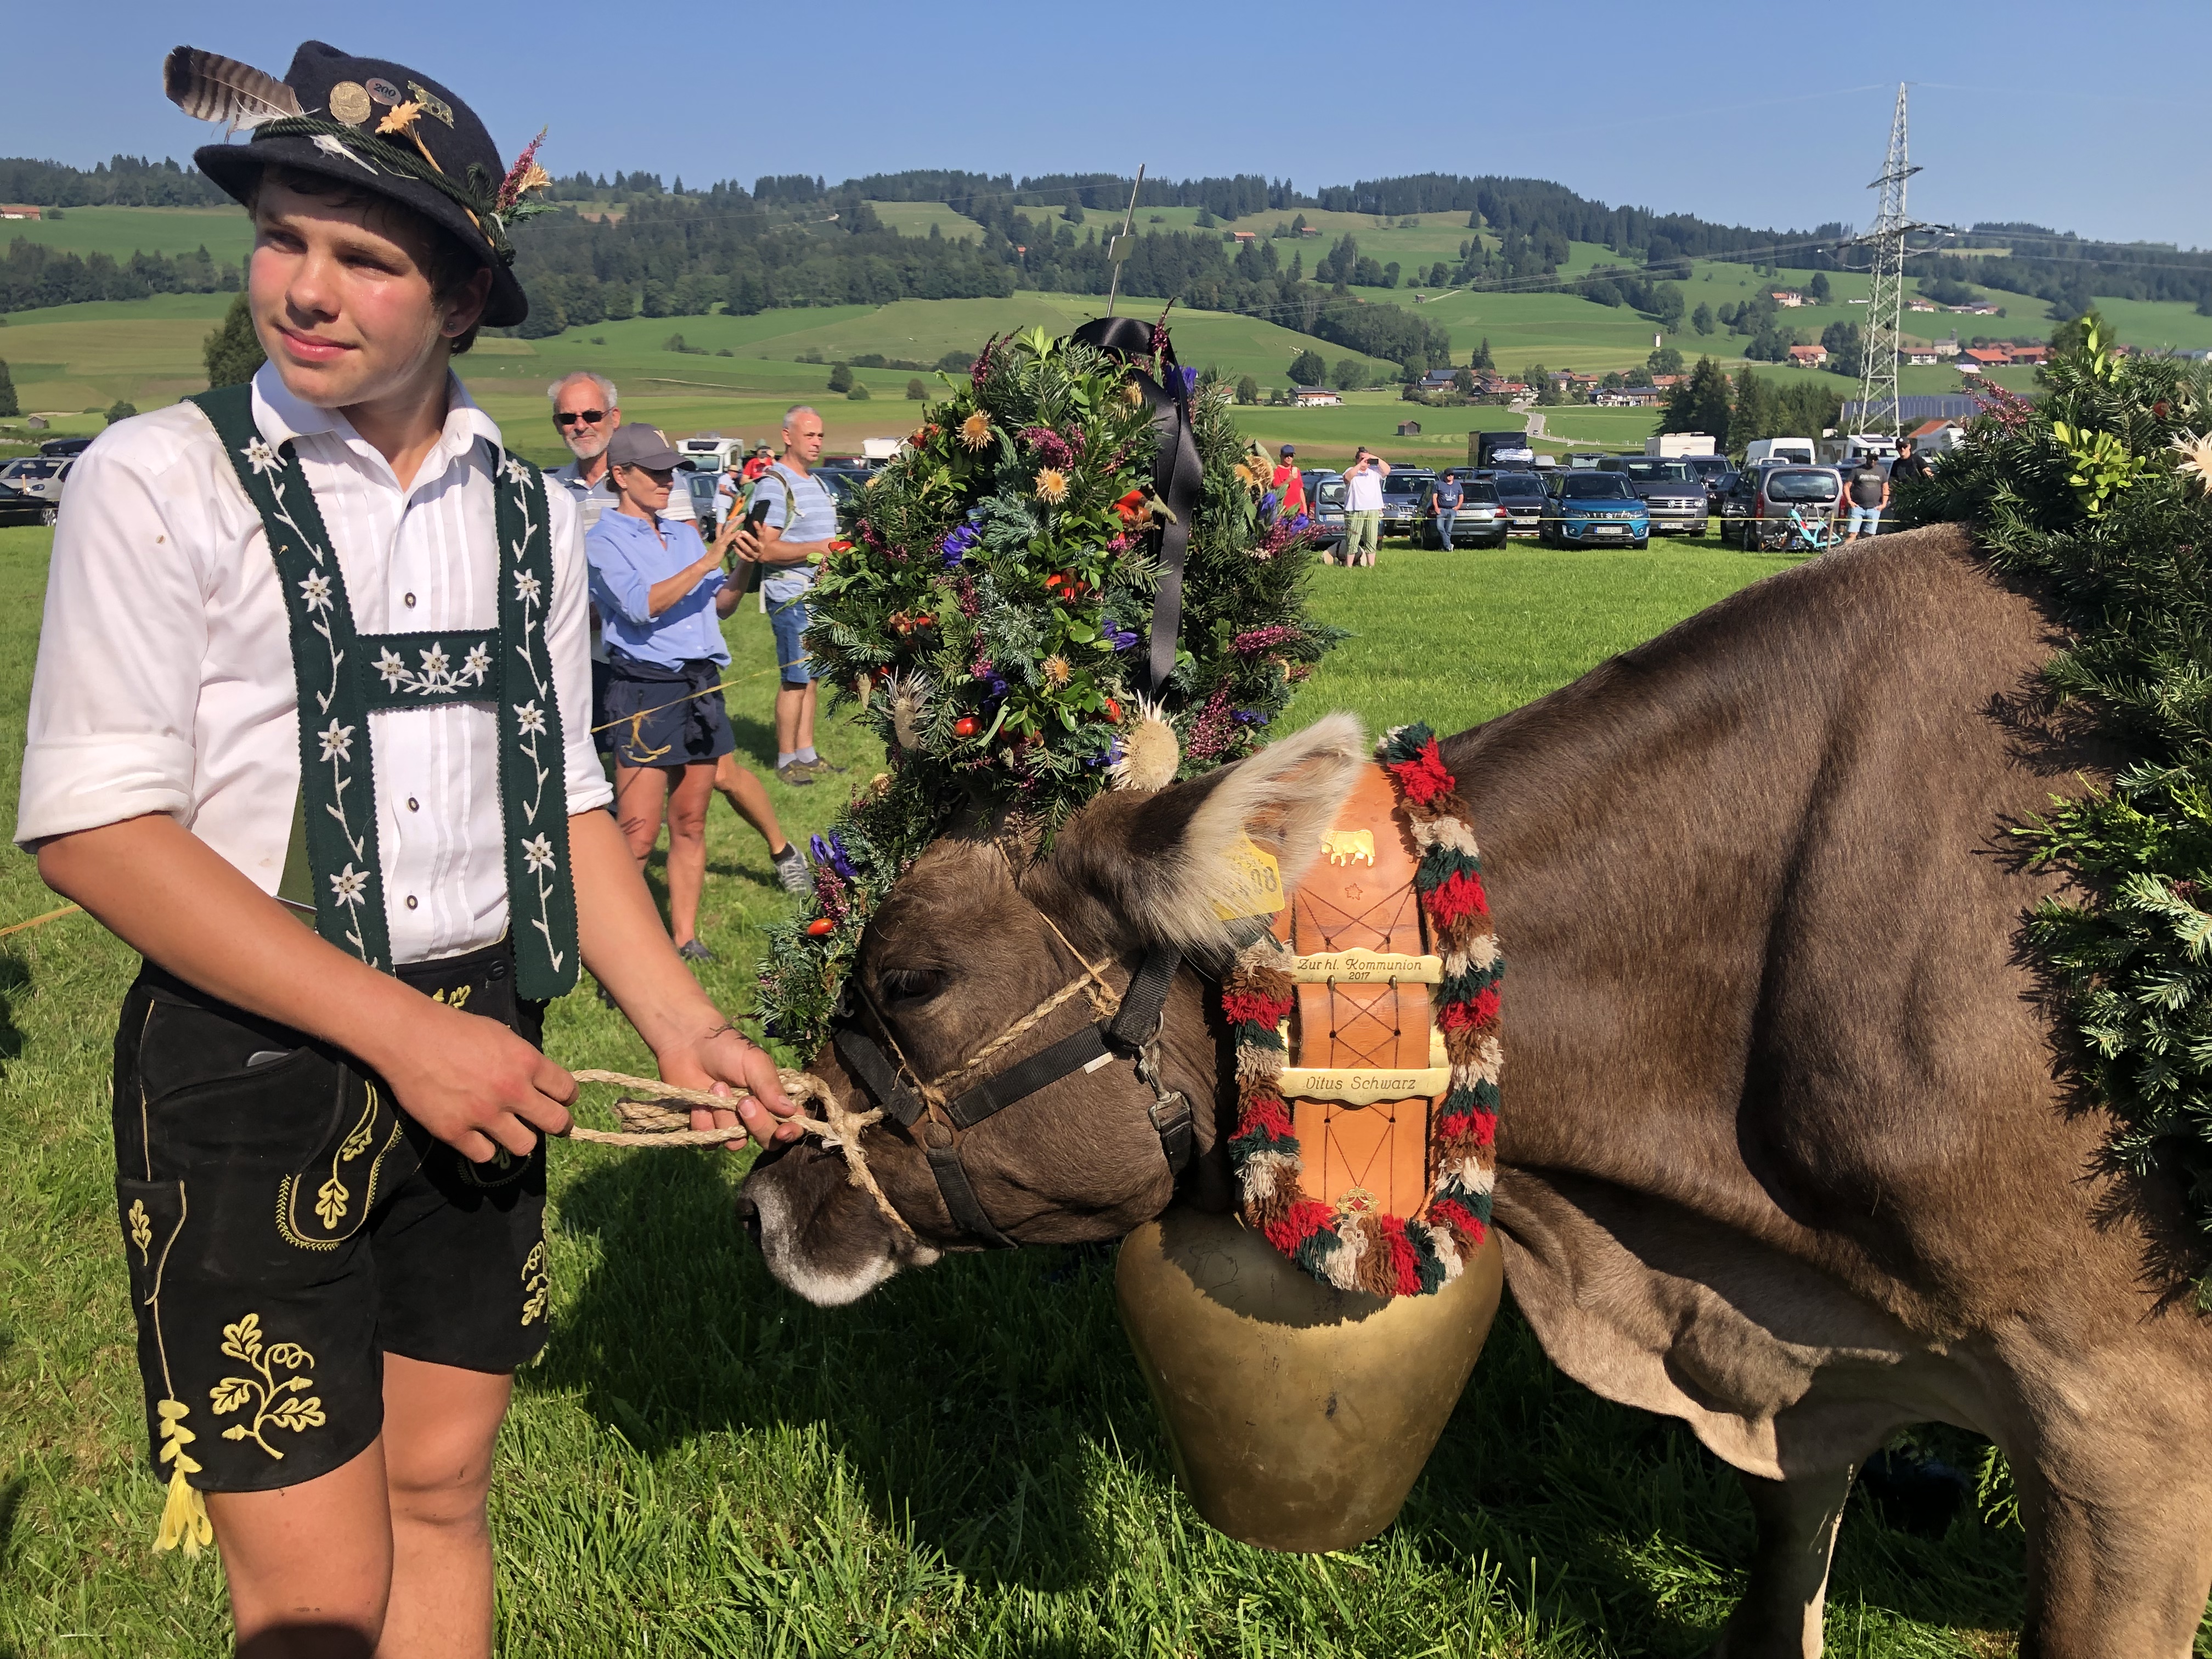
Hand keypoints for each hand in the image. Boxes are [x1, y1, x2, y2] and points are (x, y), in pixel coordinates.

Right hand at [374, 1000, 576, 1162]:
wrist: (409, 1037)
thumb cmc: (456, 1029)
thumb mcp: (501, 1036)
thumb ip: (523, 1061)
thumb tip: (540, 1083)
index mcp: (526, 1062)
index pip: (566, 1090)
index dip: (566, 1097)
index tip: (560, 1100)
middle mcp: (511, 1091)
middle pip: (556, 1123)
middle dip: (557, 1125)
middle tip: (546, 1124)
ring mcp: (483, 1114)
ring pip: (524, 1146)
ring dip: (518, 1138)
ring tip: (506, 1129)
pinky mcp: (455, 1132)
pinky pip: (484, 1155)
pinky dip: (482, 1147)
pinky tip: (476, 1134)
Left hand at [656, 1024, 800, 1150]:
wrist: (687, 1044)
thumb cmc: (727, 1049)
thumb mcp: (754, 1062)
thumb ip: (770, 1087)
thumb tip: (790, 1111)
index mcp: (773, 1099)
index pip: (792, 1124)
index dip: (791, 1132)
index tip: (782, 1131)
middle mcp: (755, 1115)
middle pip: (767, 1140)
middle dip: (757, 1124)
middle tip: (744, 1102)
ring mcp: (730, 1124)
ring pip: (736, 1142)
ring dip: (725, 1117)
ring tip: (716, 1086)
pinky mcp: (706, 1128)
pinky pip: (709, 1141)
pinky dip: (703, 1120)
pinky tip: (699, 1100)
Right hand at [712, 514, 748, 558]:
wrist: (707, 563)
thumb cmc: (714, 558)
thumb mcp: (721, 549)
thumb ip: (726, 545)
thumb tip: (731, 543)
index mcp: (719, 538)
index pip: (723, 528)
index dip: (729, 522)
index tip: (735, 517)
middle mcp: (719, 537)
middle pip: (728, 526)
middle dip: (735, 520)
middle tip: (742, 514)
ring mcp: (720, 540)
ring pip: (729, 529)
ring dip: (736, 523)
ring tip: (742, 517)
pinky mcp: (722, 545)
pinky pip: (729, 539)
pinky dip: (734, 534)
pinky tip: (739, 531)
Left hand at [725, 524, 763, 562]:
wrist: (757, 556)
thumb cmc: (756, 543)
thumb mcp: (759, 537)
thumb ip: (761, 530)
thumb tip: (763, 522)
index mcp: (763, 542)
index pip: (761, 534)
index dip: (758, 528)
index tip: (754, 521)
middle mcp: (760, 549)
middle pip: (755, 544)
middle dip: (749, 538)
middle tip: (742, 532)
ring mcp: (754, 555)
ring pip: (748, 550)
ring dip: (742, 544)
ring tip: (736, 538)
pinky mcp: (749, 560)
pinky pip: (743, 556)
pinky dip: (738, 552)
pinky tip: (734, 546)